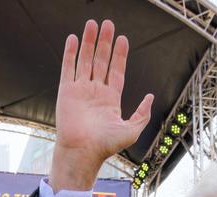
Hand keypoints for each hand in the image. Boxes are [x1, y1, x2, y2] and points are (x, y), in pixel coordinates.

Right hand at [50, 20, 153, 191]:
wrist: (83, 152)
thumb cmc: (106, 145)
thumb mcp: (132, 130)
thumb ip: (142, 113)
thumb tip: (150, 97)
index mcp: (110, 100)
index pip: (116, 71)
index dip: (119, 55)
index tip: (122, 39)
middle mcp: (95, 92)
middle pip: (101, 61)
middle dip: (105, 43)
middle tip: (108, 24)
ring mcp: (80, 90)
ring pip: (85, 60)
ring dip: (89, 42)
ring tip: (93, 24)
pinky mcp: (66, 91)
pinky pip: (68, 67)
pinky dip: (70, 53)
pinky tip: (73, 39)